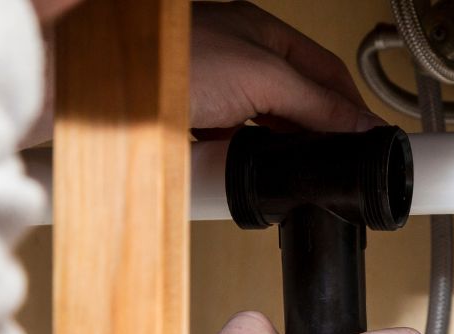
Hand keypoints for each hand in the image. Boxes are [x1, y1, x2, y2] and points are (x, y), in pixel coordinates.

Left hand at [23, 1, 382, 146]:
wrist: (82, 88)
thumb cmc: (161, 59)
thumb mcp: (258, 78)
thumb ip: (314, 103)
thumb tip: (361, 126)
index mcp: (264, 36)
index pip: (329, 77)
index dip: (353, 111)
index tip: (371, 143)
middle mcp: (241, 62)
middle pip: (299, 109)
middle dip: (315, 139)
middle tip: (332, 167)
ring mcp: (215, 96)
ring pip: (266, 136)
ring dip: (274, 157)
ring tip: (285, 173)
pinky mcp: (191, 128)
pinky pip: (230, 156)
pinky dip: (238, 169)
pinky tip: (241, 176)